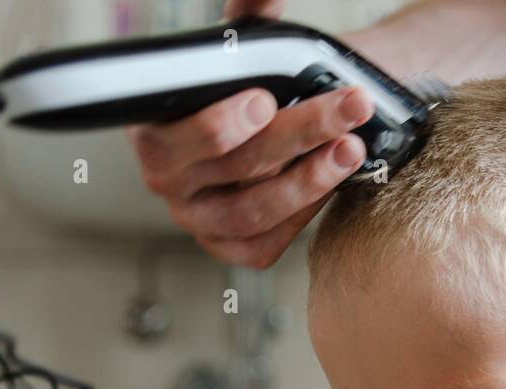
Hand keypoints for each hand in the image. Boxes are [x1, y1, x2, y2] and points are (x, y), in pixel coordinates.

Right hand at [125, 0, 372, 266]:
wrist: (253, 132)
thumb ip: (251, 16)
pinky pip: (263, 245)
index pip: (183, 136)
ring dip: (308, 181)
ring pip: (252, 213)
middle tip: (348, 108)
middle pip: (234, 167)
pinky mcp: (227, 247)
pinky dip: (300, 217)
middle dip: (298, 133)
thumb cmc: (240, 88)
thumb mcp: (241, 50)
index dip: (223, 123)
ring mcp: (196, 220)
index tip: (266, 98)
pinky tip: (329, 185)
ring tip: (351, 149)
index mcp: (154, 130)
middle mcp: (168, 181)